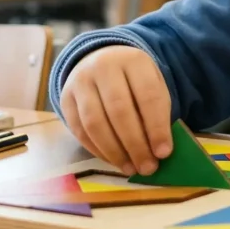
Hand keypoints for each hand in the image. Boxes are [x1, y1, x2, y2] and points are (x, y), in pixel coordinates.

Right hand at [58, 46, 173, 175]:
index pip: (148, 95)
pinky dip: (98, 150)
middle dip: (135, 144)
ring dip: (115, 152)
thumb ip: (158, 113)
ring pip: (95, 123)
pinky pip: (79, 130)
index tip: (164, 153)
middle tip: (148, 167)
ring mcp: (80, 81)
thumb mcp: (153, 84)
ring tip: (131, 168)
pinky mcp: (65, 99)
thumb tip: (159, 151)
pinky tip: (114, 160)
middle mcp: (103, 66)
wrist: (100, 60)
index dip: (157, 127)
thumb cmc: (134, 80)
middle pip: (119, 110)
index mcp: (134, 60)